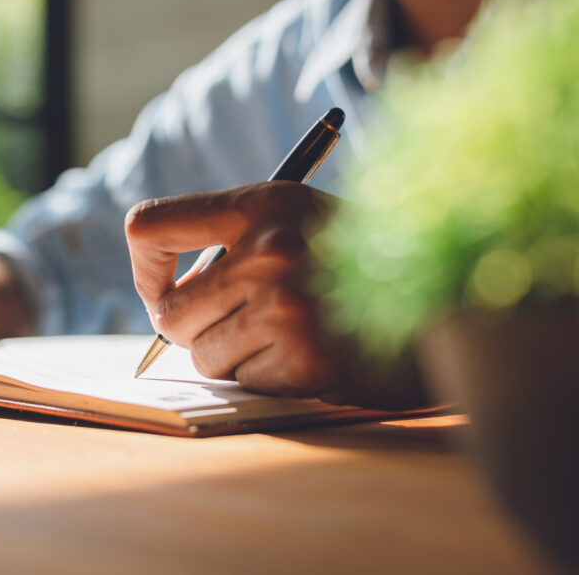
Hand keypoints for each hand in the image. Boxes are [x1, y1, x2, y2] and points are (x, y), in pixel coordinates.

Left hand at [125, 181, 344, 398]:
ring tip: (281, 335)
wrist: (441, 306)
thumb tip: (158, 292)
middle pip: (167, 312)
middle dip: (190, 328)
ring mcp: (287, 306)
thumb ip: (228, 242)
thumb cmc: (352, 263)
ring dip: (232, 356)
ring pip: (201, 356)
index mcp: (263, 203)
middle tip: (231, 322)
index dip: (144, 268)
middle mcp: (270, 249)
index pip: (148, 227)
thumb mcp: (295, 219)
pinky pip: (244, 383)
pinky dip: (266, 378)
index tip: (163, 284)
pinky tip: (306, 355)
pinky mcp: (305, 359)